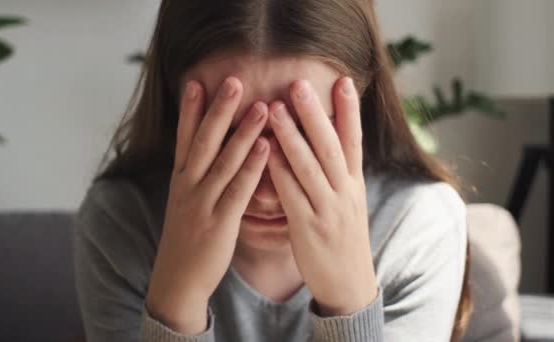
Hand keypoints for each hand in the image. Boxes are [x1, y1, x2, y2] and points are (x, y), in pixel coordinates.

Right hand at [147, 76, 269, 333]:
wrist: (176, 280)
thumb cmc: (187, 239)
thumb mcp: (185, 202)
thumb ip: (196, 177)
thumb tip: (207, 154)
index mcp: (180, 179)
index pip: (184, 137)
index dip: (191, 109)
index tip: (197, 80)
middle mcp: (188, 185)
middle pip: (204, 141)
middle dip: (218, 109)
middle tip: (233, 79)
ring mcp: (202, 203)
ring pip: (224, 161)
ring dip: (243, 131)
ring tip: (262, 105)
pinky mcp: (219, 222)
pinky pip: (238, 189)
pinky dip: (252, 167)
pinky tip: (267, 147)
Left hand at [266, 77, 377, 315]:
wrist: (349, 284)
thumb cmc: (344, 240)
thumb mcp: (350, 204)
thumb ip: (339, 174)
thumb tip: (330, 144)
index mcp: (355, 184)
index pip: (355, 141)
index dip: (350, 110)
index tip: (343, 79)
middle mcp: (344, 192)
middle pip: (331, 146)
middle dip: (315, 113)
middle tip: (298, 83)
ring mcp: (327, 210)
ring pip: (310, 167)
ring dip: (291, 135)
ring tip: (274, 108)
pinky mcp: (308, 228)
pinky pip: (291, 195)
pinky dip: (278, 171)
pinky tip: (264, 152)